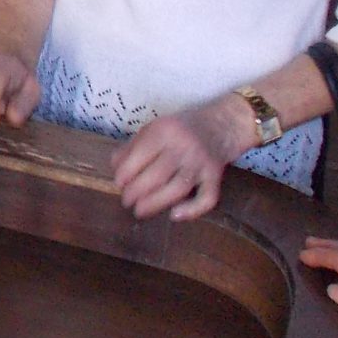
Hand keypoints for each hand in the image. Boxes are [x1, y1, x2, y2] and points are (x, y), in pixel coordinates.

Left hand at [113, 100, 249, 220]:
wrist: (222, 123)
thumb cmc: (183, 127)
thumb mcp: (156, 127)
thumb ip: (134, 145)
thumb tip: (114, 166)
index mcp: (165, 130)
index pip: (140, 155)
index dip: (125, 173)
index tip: (118, 183)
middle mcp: (184, 146)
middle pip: (157, 175)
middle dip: (136, 192)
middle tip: (126, 201)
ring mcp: (201, 162)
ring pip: (177, 188)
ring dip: (155, 203)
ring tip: (140, 211)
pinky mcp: (215, 176)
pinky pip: (207, 197)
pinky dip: (192, 209)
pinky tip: (175, 215)